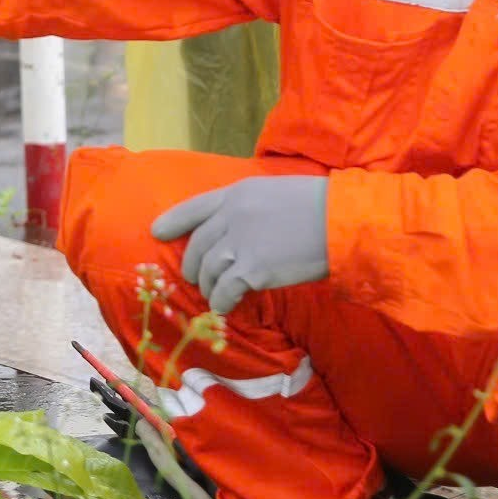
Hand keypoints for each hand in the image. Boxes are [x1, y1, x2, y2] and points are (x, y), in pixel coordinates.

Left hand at [150, 176, 329, 313]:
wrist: (341, 222)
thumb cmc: (319, 206)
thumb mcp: (276, 192)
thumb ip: (251, 208)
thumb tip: (239, 229)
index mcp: (237, 192)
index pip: (194, 207)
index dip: (173, 221)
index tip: (156, 232)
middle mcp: (232, 216)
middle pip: (197, 246)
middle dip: (193, 266)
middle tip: (196, 279)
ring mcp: (240, 244)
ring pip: (207, 272)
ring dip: (208, 287)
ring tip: (215, 296)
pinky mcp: (252, 271)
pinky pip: (225, 291)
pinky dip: (222, 302)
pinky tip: (227, 307)